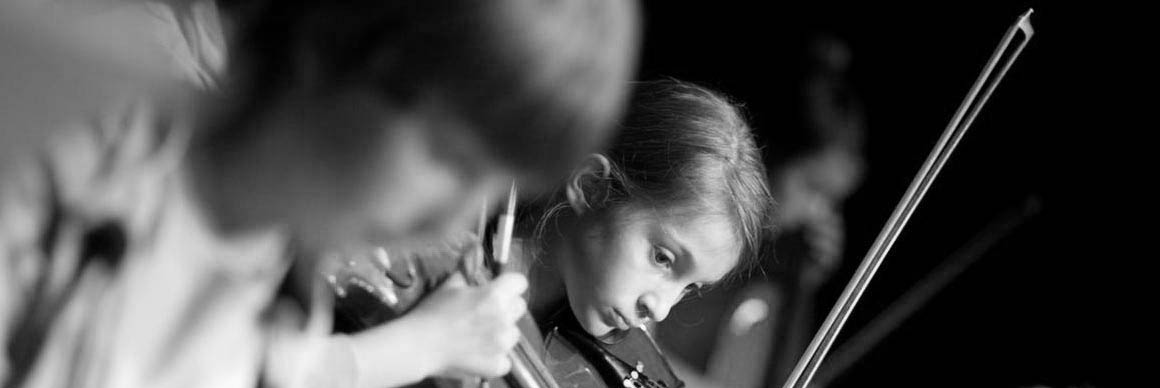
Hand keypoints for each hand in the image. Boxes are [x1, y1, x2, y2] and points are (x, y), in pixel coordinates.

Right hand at [407, 272, 527, 377]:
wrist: (418, 346)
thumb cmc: (432, 312)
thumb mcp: (450, 285)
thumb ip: (468, 269)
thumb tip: (476, 250)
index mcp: (494, 295)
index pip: (520, 282)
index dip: (509, 284)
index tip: (499, 289)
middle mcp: (504, 318)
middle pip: (519, 307)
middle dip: (506, 307)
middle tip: (485, 312)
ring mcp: (502, 344)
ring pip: (514, 333)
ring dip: (502, 332)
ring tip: (480, 335)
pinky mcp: (497, 365)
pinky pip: (506, 359)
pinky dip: (496, 357)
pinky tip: (479, 354)